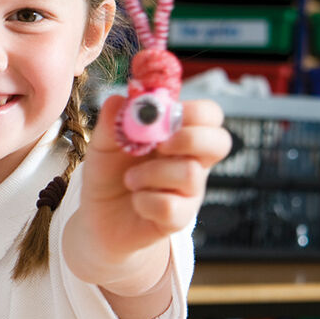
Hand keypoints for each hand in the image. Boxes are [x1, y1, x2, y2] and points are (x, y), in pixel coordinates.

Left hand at [69, 93, 230, 285]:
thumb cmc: (109, 176)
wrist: (99, 219)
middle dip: (189, 138)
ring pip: (189, 174)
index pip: (210, 115)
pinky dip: (145, 201)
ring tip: (130, 180)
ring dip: (151, 173)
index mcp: (178, 135)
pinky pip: (170, 206)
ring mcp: (188, 192)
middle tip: (159, 146)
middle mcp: (191, 161)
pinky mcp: (178, 219)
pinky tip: (136, 201)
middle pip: (220, 142)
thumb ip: (111, 122)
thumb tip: (119, 99)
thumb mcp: (103, 145)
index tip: (163, 117)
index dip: (194, 111)